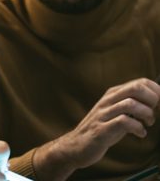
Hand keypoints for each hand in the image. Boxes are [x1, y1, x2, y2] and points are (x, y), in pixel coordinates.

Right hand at [34, 78, 159, 179]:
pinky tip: (140, 134)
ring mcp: (103, 114)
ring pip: (130, 104)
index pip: (140, 82)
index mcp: (112, 94)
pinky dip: (138, 128)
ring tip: (148, 123)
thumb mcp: (116, 113)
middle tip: (153, 112)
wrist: (76, 145)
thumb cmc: (101, 129)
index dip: (156, 91)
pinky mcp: (101, 129)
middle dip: (152, 99)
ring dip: (146, 114)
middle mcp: (107, 101)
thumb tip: (155, 100)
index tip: (159, 103)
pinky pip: (123, 122)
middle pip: (135, 88)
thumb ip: (131, 105)